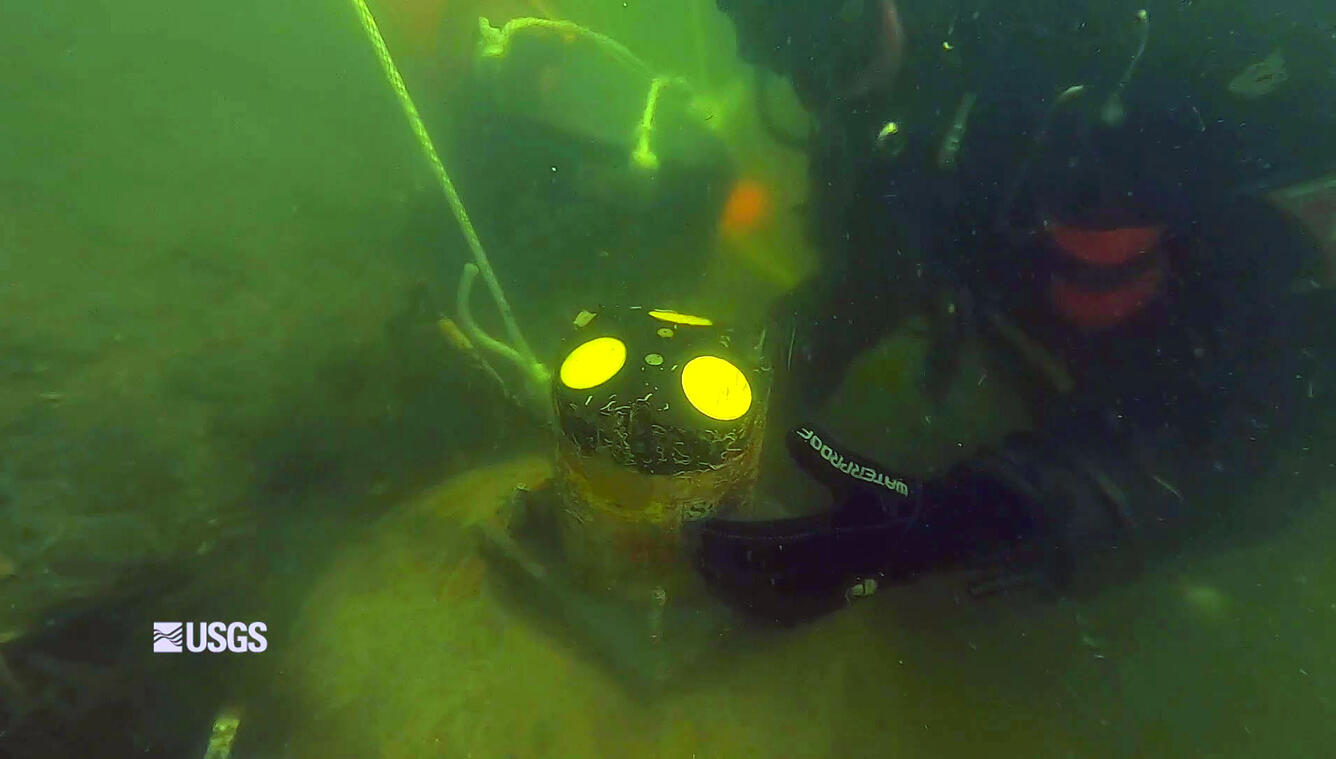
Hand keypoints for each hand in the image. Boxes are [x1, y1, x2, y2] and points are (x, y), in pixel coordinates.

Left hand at [691, 425, 925, 622]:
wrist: (929, 536)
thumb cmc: (892, 502)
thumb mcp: (861, 475)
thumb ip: (826, 457)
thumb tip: (795, 431)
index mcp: (820, 538)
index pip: (758, 543)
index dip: (724, 539)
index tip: (697, 528)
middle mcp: (816, 571)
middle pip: (752, 576)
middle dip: (716, 565)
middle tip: (688, 550)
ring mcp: (821, 592)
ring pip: (763, 600)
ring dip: (729, 588)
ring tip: (703, 573)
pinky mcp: (828, 602)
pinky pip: (783, 615)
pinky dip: (754, 608)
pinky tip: (737, 599)